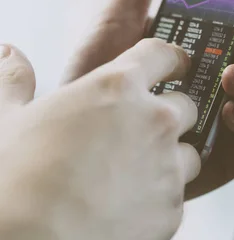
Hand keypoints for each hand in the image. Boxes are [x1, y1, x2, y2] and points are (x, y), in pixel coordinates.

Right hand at [0, 40, 199, 239]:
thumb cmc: (15, 183)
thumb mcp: (5, 119)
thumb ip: (14, 79)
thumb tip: (10, 53)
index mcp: (118, 88)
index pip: (163, 55)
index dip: (170, 59)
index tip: (173, 64)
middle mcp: (154, 120)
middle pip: (184, 106)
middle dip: (167, 115)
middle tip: (137, 133)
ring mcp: (168, 165)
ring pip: (188, 152)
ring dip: (169, 158)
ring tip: (131, 175)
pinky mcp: (173, 207)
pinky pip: (179, 194)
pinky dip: (161, 197)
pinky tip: (128, 205)